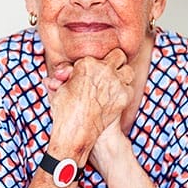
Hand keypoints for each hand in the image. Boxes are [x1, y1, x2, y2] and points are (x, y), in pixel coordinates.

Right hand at [47, 49, 134, 164]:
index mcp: (86, 63)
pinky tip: (115, 97)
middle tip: (109, 71)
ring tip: (114, 83)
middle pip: (118, 55)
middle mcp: (103, 69)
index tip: (88, 75)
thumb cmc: (64, 110)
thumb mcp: (59, 88)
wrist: (76, 132)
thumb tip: (65, 73)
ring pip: (128, 70)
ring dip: (122, 75)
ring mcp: (116, 82)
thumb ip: (63, 76)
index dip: (93, 65)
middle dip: (114, 62)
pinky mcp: (124, 96)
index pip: (96, 56)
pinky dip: (124, 92)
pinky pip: (129, 88)